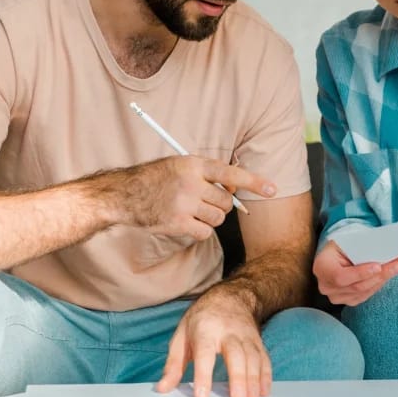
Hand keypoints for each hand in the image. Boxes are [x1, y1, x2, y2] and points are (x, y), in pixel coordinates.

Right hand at [120, 156, 274, 239]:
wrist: (124, 194)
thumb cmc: (155, 179)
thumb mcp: (181, 165)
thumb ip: (207, 174)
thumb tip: (235, 189)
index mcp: (194, 164)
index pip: (231, 173)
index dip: (254, 181)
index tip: (273, 189)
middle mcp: (191, 183)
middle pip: (226, 202)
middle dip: (220, 205)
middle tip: (203, 202)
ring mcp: (184, 203)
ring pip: (218, 219)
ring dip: (209, 219)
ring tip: (191, 211)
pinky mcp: (177, 223)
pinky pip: (205, 232)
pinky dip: (199, 231)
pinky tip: (184, 223)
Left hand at [156, 292, 268, 396]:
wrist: (229, 297)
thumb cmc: (201, 320)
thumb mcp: (181, 336)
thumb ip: (173, 364)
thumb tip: (163, 388)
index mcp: (204, 330)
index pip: (204, 353)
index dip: (203, 374)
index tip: (202, 395)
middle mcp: (227, 331)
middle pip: (235, 354)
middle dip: (238, 376)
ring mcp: (245, 335)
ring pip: (253, 356)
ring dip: (254, 379)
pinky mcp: (257, 340)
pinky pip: (264, 357)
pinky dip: (266, 375)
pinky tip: (264, 391)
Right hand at [313, 241, 397, 305]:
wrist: (338, 253)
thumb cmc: (343, 245)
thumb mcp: (347, 242)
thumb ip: (361, 249)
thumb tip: (383, 253)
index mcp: (321, 267)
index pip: (340, 276)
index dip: (359, 274)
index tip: (378, 266)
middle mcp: (325, 285)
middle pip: (356, 286)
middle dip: (379, 275)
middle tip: (397, 264)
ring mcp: (335, 296)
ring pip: (363, 292)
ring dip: (382, 280)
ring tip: (397, 267)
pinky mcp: (347, 301)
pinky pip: (366, 296)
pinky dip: (378, 285)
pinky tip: (387, 275)